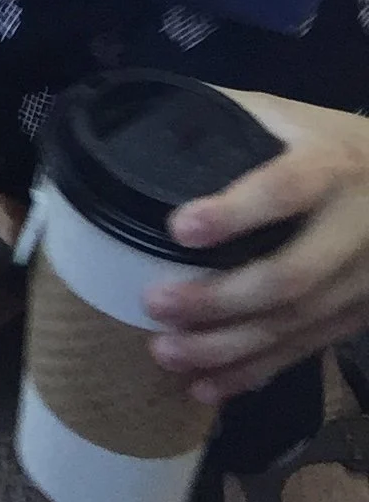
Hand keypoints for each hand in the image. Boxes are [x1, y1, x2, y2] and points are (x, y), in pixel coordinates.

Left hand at [144, 93, 368, 397]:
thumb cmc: (336, 143)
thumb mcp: (292, 115)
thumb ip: (235, 116)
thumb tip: (154, 118)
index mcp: (329, 167)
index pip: (283, 191)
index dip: (234, 213)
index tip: (179, 228)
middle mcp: (351, 230)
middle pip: (289, 277)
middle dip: (219, 299)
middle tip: (156, 305)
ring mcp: (361, 282)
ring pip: (296, 325)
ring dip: (229, 348)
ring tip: (168, 354)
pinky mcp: (359, 316)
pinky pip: (306, 349)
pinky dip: (257, 371)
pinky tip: (211, 386)